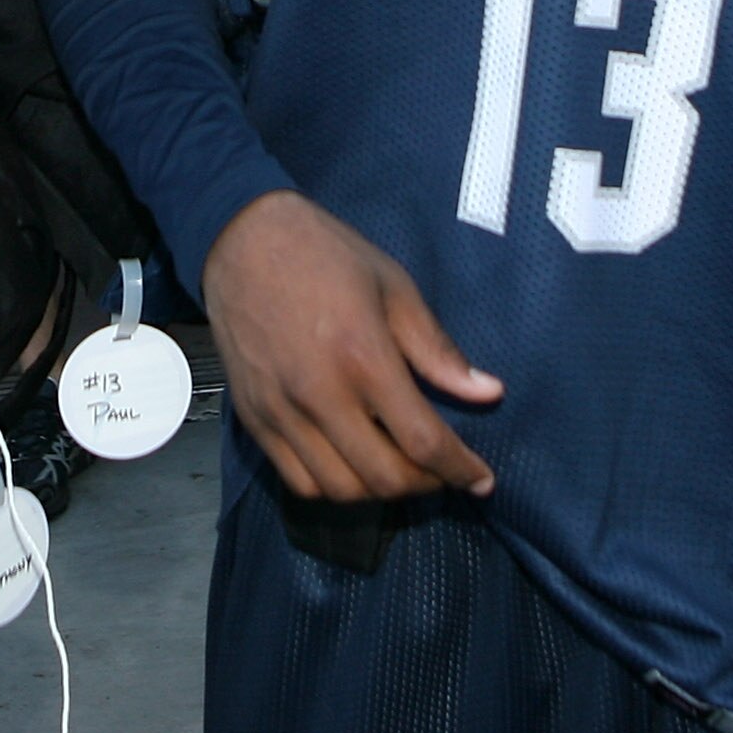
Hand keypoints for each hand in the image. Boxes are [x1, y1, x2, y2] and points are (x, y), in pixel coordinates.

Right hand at [202, 191, 501, 503]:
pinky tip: (353, 465)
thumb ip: (437, 349)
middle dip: (426, 485)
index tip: (481, 480)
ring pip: (341, 490)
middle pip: (383, 478)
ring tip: (400, 469)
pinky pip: (299, 481)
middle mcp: (318, 394)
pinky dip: (334, 488)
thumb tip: (488, 392)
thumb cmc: (324, 255)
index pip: (422, 440)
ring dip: (380, 492)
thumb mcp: (394, 288)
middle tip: (442, 471)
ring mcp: (281, 411)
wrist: (243, 241)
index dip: (460, 469)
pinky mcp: (254, 418)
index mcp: (362, 356)